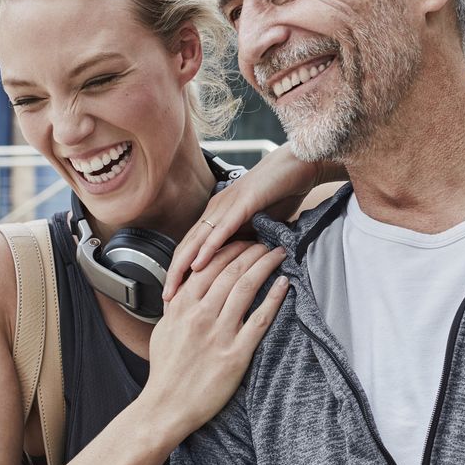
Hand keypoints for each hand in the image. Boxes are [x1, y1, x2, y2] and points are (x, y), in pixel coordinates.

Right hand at [137, 240, 288, 441]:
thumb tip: (184, 289)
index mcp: (182, 306)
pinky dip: (274, 298)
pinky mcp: (236, 354)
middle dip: (253, 251)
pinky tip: (284, 285)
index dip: (231, 249)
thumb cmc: (165, 372)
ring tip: (279, 255)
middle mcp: (201, 315)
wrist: (166, 407)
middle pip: (232, 271)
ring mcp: (220, 333)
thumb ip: (176, 307)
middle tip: (267, 242)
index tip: (244, 241)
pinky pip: (260, 319)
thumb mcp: (163, 331)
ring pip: (247, 287)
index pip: (210, 265)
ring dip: (266, 265)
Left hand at [165, 145, 337, 300]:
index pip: (193, 247)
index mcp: (219, 216)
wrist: (298, 166)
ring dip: (183, 265)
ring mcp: (227, 205)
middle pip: (187, 245)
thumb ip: (248, 243)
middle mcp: (216, 210)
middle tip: (166, 298)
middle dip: (174, 273)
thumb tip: (244, 269)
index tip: (176, 294)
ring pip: (198, 239)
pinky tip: (198, 264)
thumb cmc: (280, 194)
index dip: (181, 271)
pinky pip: (221, 229)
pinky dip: (208, 248)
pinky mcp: (242, 203)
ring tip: (174, 286)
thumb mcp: (260, 226)